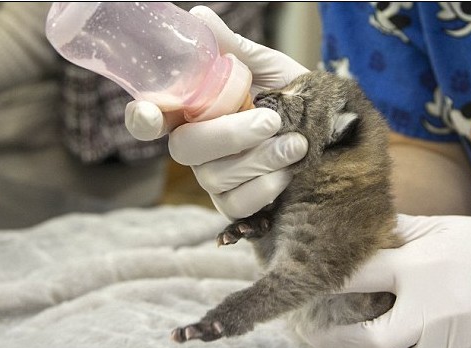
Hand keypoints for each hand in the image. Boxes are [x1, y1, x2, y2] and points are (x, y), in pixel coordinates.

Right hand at [124, 6, 308, 218]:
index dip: (143, 119)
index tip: (153, 114)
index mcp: (191, 110)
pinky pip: (236, 205)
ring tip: (297, 143)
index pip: (149, 118)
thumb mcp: (263, 65)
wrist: (328, 127)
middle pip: (184, 150)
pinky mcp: (235, 204)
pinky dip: (265, 188)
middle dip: (229, 135)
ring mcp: (212, 178)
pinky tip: (288, 172)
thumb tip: (198, 16)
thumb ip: (230, 47)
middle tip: (272, 120)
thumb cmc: (288, 94)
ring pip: (214, 179)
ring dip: (260, 160)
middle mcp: (194, 146)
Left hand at [299, 215, 470, 347]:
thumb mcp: (438, 227)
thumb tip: (351, 234)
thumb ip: (393, 233)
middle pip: (366, 340)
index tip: (304, 287)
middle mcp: (433, 310)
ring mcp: (451, 345)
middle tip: (306, 333)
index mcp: (422, 267)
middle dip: (326, 341)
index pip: (356, 278)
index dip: (322, 284)